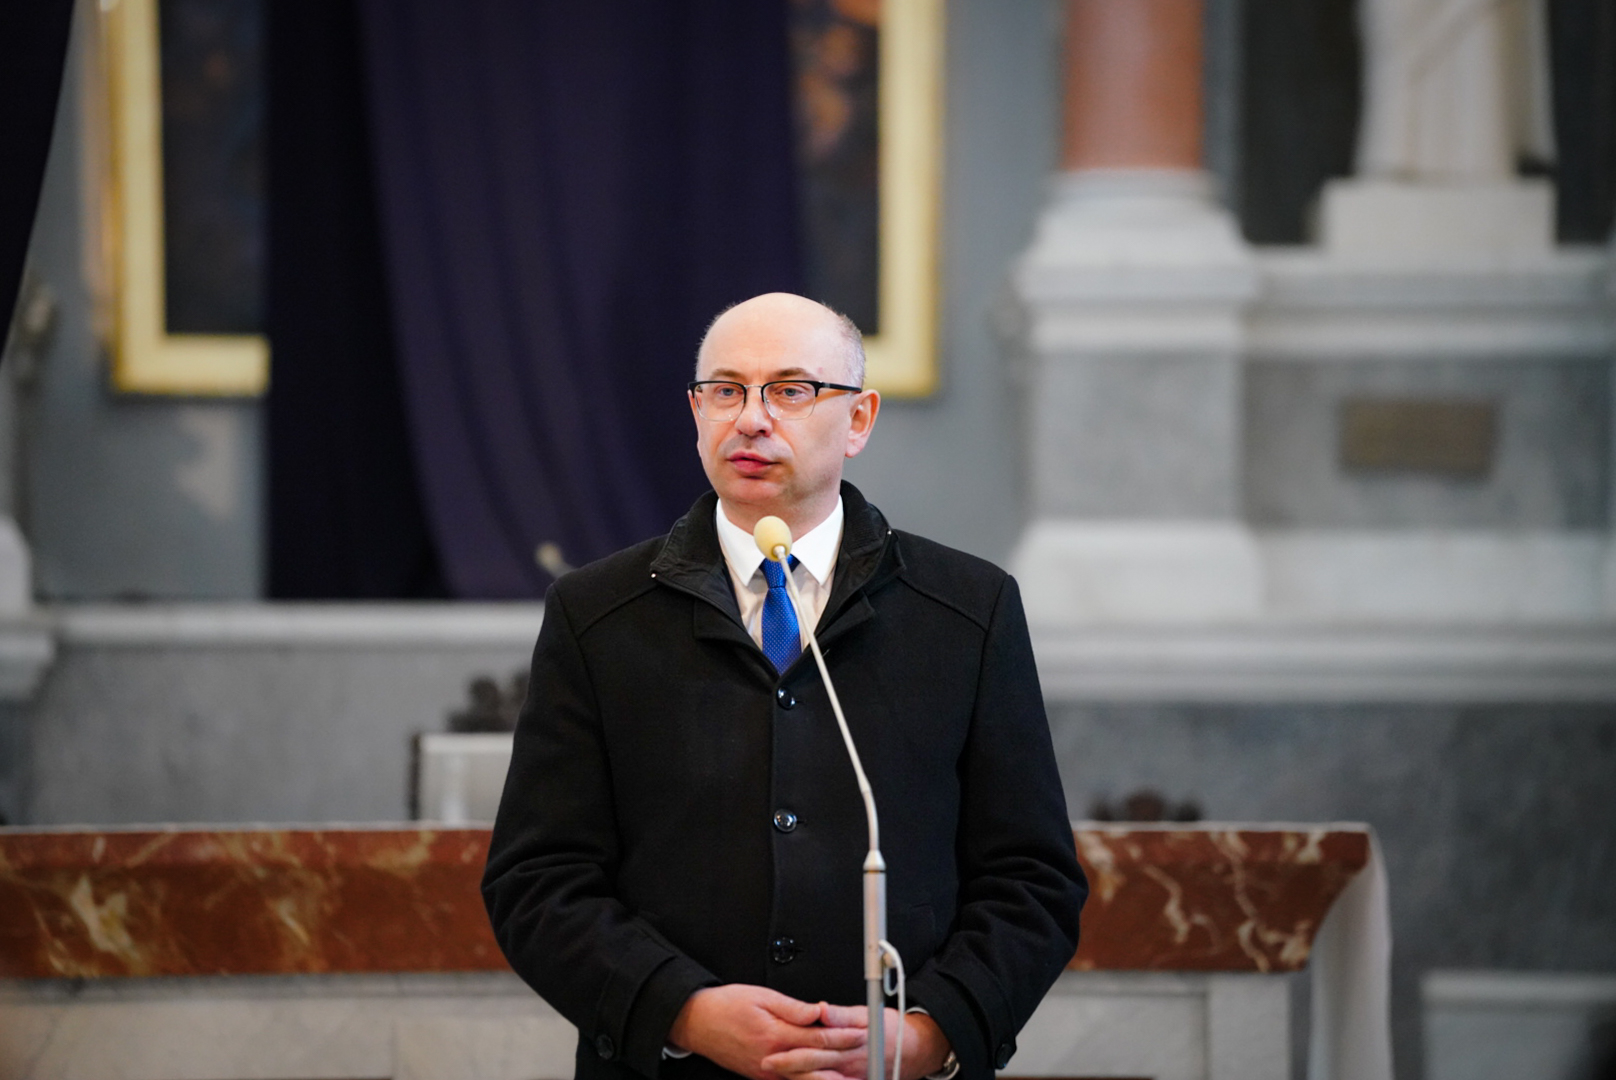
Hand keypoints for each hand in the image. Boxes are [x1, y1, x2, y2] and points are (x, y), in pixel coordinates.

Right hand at [667, 984, 864, 1079]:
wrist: (697, 1023)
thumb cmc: (726, 1006)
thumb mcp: (761, 996)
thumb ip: (792, 1008)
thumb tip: (818, 1011)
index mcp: (775, 1035)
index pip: (818, 1037)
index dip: (843, 1035)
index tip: (861, 1031)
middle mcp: (772, 1059)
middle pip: (817, 1061)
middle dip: (844, 1056)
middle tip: (867, 1051)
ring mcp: (767, 1072)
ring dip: (830, 1078)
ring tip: (852, 1076)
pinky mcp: (761, 1077)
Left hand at [761, 1004, 950, 1079]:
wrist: (914, 1050)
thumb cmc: (890, 1029)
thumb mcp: (866, 1014)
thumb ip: (840, 1014)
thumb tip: (820, 1009)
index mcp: (849, 1043)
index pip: (814, 1050)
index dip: (791, 1054)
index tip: (772, 1054)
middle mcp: (849, 1064)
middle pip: (812, 1069)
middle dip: (786, 1069)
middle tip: (765, 1065)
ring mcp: (852, 1078)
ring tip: (776, 1077)